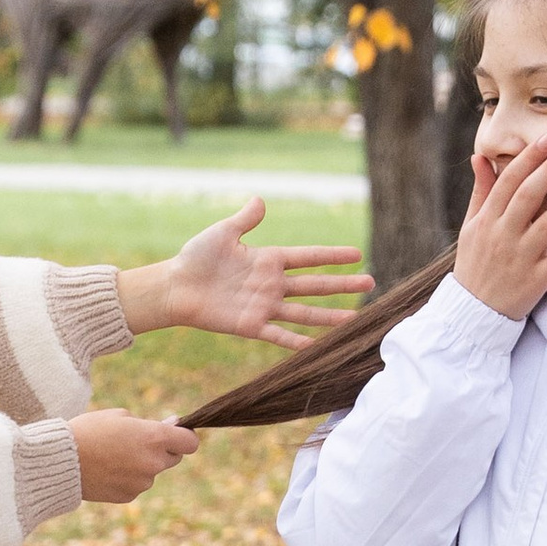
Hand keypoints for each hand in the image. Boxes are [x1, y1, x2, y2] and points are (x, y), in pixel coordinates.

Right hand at [71, 408, 199, 503]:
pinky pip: (135, 484)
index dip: (184, 437)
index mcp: (154, 438)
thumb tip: (171, 424)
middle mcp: (153, 463)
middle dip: (162, 450)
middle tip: (138, 442)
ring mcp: (142, 482)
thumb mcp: (119, 416)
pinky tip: (106, 470)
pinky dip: (126, 478)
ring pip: (151, 472)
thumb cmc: (88, 431)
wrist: (61, 462)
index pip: (190, 442)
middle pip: (173, 458)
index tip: (175, 434)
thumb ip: (149, 423)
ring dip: (140, 464)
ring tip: (111, 456)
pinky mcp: (129, 496)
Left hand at [120, 200, 372, 345]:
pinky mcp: (251, 325)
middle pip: (315, 284)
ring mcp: (264, 306)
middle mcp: (272, 284)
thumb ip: (244, 220)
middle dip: (342, 284)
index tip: (357, 254)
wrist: (176, 286)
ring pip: (304, 312)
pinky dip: (296, 342)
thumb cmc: (197, 257)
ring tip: (355, 318)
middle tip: (371, 283)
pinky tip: (317, 346)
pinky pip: (278, 336)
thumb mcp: (223, 233)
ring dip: (329, 315)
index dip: (332, 255)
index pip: (308, 257)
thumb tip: (260, 199)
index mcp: (268, 259)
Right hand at [455, 136, 546, 319]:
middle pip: (528, 197)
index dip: (529, 159)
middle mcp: (502, 236)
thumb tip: (480, 157)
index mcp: (486, 220)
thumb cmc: (474, 263)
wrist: (473, 312)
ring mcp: (519, 258)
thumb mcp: (471, 227)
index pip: (507, 182)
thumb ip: (481, 192)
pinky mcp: (535, 280)